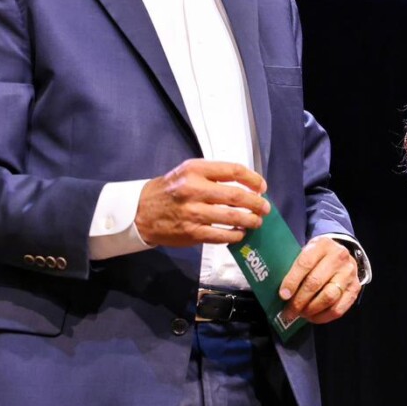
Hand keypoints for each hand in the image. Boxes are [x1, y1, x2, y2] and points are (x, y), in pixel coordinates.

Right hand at [135, 159, 267, 246]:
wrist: (141, 211)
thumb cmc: (170, 190)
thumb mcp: (188, 172)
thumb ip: (214, 175)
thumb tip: (247, 185)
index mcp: (196, 170)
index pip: (234, 171)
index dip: (253, 179)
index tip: (261, 187)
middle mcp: (194, 189)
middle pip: (236, 196)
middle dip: (256, 203)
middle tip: (265, 208)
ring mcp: (193, 212)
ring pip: (232, 217)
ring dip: (250, 220)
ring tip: (257, 221)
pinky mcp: (192, 232)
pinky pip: (221, 235)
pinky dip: (236, 235)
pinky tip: (240, 233)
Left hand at [278, 237, 361, 324]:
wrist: (340, 254)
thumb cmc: (317, 256)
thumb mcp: (306, 251)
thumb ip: (295, 267)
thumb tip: (282, 292)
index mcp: (323, 245)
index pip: (305, 263)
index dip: (292, 281)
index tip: (283, 295)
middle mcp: (339, 257)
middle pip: (315, 282)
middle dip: (299, 300)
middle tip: (289, 311)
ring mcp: (349, 273)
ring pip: (328, 297)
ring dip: (311, 309)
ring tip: (301, 313)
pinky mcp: (355, 288)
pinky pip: (338, 308)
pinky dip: (323, 316)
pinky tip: (313, 317)